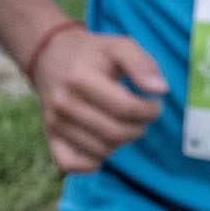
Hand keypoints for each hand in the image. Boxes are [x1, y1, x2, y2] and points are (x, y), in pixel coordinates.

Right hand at [27, 27, 166, 174]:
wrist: (49, 56)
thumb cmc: (91, 53)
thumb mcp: (118, 46)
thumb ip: (142, 64)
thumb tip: (160, 90)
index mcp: (80, 78)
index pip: (126, 109)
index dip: (149, 111)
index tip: (154, 104)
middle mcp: (63, 103)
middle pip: (116, 133)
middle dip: (139, 128)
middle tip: (142, 116)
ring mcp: (54, 122)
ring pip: (101, 150)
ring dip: (120, 142)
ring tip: (122, 124)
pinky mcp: (49, 135)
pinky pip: (71, 164)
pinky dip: (91, 163)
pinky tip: (102, 146)